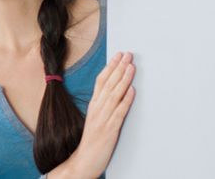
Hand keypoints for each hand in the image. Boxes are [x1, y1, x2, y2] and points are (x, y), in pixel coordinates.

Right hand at [57, 51, 135, 177]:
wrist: (83, 160)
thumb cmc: (91, 141)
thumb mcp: (94, 118)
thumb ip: (103, 105)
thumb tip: (116, 91)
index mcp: (93, 105)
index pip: (101, 81)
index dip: (110, 67)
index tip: (118, 56)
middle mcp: (97, 109)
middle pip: (109, 84)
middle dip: (119, 68)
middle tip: (128, 55)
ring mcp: (103, 119)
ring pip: (115, 95)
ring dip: (124, 80)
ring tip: (131, 67)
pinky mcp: (110, 129)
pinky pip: (119, 112)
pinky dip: (126, 101)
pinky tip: (132, 91)